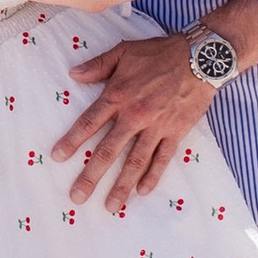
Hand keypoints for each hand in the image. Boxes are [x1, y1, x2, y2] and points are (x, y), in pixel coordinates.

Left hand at [49, 32, 211, 214]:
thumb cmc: (160, 52)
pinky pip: (162, 159)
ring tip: (110, 206)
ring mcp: (156, 126)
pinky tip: (142, 192)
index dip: (72, 140)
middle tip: (77, 196)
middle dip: (91, 175)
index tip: (57, 157)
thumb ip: (98, 65)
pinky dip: (153, 176)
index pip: (89, 122)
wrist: (200, 58)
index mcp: (118, 95)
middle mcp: (134, 115)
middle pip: (108, 150)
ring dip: (121, 185)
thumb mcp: (124, 51)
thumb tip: (72, 74)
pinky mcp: (176, 132)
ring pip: (135, 162)